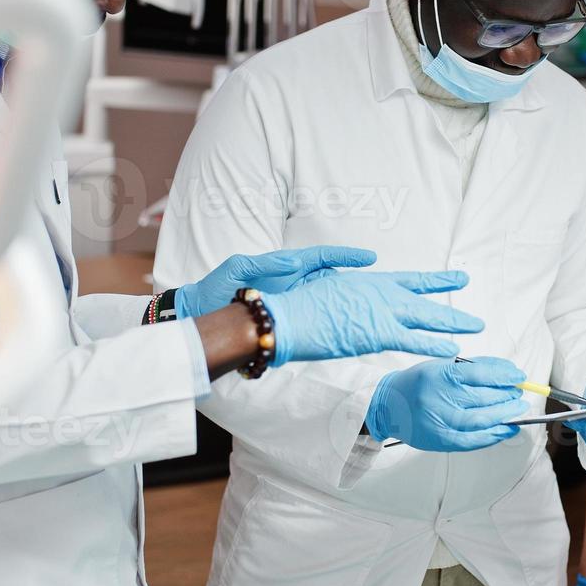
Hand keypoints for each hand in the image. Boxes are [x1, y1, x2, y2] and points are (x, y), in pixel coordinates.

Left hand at [176, 246, 375, 318]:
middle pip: (333, 278)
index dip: (347, 256)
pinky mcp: (288, 316)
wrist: (202, 311)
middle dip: (357, 281)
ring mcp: (293, 299)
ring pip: (328, 298)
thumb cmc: (217, 287)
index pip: (323, 257)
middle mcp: (294, 281)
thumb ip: (264, 264)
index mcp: (285, 265)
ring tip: (372, 308)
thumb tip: (293, 262)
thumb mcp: (238, 269)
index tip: (370, 258)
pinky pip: (315, 316)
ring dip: (348, 302)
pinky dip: (331, 320)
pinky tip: (345, 328)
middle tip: (383, 287)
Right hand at [263, 270, 483, 366]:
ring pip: (426, 318)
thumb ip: (351, 281)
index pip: (413, 281)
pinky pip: (413, 340)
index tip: (458, 279)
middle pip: (426, 299)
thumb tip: (362, 279)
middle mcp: (383, 292)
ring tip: (475, 327)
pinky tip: (452, 349)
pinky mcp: (378, 333)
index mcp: (372, 280)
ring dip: (452, 323)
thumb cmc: (302, 303)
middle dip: (451, 307)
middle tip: (475, 314)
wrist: (290, 316)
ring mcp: (382, 311)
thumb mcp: (330, 282)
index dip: (437, 282)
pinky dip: (433, 344)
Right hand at [366, 357, 527, 452]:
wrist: (388, 406)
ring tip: (518, 409)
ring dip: (505, 415)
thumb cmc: (419, 383)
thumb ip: (475, 368)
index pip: (480, 374)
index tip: (519, 376)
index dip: (504, 376)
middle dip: (507, 396)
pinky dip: (494, 435)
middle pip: (483, 398)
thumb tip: (508, 372)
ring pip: (481, 420)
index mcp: (438, 374)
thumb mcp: (442, 366)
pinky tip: (507, 428)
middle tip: (519, 394)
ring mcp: (439, 421)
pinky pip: (473, 440)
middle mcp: (438, 398)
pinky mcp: (440, 440)